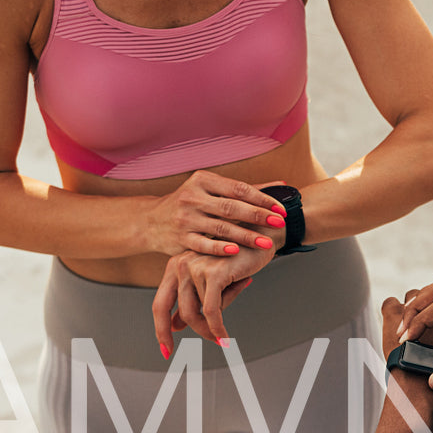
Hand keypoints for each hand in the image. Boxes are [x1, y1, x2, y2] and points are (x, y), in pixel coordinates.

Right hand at [141, 169, 287, 256]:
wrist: (151, 221)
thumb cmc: (190, 204)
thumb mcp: (212, 190)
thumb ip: (245, 189)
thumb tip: (281, 184)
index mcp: (203, 180)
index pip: (238, 188)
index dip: (262, 199)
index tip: (280, 209)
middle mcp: (192, 197)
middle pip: (231, 207)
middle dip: (258, 216)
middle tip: (279, 224)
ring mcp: (185, 218)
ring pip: (220, 227)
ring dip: (246, 235)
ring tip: (266, 242)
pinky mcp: (180, 238)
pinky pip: (202, 244)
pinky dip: (219, 248)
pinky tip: (236, 251)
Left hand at [151, 244, 271, 351]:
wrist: (258, 238)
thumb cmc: (235, 260)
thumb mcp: (209, 282)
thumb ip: (192, 301)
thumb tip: (174, 325)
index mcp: (175, 266)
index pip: (160, 303)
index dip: (161, 329)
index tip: (165, 350)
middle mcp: (181, 265)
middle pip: (179, 311)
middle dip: (189, 333)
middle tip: (199, 346)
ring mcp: (196, 268)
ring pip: (198, 313)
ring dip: (212, 328)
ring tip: (223, 334)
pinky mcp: (214, 273)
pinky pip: (213, 311)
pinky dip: (218, 328)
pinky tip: (224, 337)